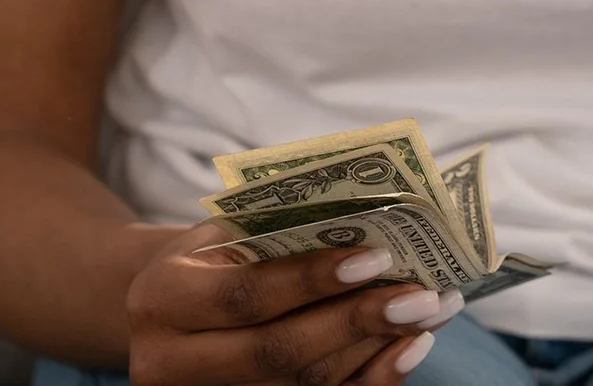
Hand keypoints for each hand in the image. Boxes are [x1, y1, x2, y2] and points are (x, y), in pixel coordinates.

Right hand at [123, 223, 461, 385]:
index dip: (311, 280)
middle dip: (356, 322)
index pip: (245, 295)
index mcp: (162, 299)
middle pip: (276, 353)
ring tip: (429, 310)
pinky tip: (410, 346)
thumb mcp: (228, 233)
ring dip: (377, 348)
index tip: (376, 258)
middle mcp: (171, 362)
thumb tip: (377, 222)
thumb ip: (282, 231)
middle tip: (420, 295)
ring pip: (302, 385)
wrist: (172, 309)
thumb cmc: (216, 257)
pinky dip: (372, 377)